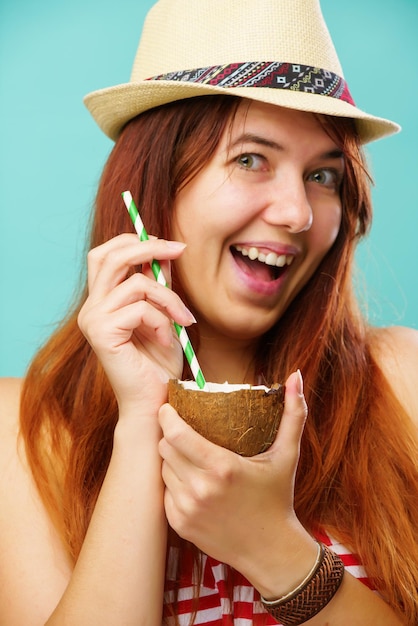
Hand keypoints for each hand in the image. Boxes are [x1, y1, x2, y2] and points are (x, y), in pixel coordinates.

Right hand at [77, 234, 194, 415]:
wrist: (154, 401)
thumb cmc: (159, 363)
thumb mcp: (164, 314)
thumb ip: (158, 284)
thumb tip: (164, 252)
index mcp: (101, 302)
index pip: (105, 255)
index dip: (134, 242)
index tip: (169, 244)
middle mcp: (91, 309)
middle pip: (110, 256)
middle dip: (148, 248)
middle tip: (179, 249)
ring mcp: (93, 320)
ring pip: (135, 284)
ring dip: (169, 298)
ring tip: (183, 320)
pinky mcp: (102, 333)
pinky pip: (141, 309)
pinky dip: (163, 321)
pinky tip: (167, 340)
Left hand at [158, 371, 308, 570]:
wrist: (271, 551)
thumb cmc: (278, 498)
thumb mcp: (288, 455)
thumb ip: (293, 414)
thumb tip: (296, 375)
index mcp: (222, 468)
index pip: (177, 434)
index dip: (167, 416)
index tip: (168, 407)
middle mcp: (200, 489)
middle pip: (165, 448)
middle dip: (168, 434)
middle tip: (178, 427)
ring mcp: (187, 509)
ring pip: (162, 470)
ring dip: (170, 458)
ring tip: (184, 451)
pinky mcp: (180, 525)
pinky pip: (165, 492)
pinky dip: (173, 482)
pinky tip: (189, 478)